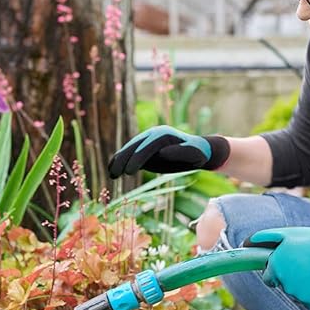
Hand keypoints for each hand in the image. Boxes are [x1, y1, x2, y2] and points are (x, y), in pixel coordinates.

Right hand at [108, 125, 229, 177]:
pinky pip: (130, 155)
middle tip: (114, 175)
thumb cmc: (198, 154)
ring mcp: (147, 142)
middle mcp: (152, 135)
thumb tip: (162, 153)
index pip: (146, 147)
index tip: (129, 172)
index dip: (137, 159)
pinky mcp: (145, 150)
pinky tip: (112, 171)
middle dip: (123, 160)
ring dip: (118, 161)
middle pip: (134, 146)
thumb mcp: (193, 154)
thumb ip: (179, 152)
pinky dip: (120, 162)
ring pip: (129, 150)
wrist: (198, 151)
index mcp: (163, 134)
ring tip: (110, 175)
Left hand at [243, 227, 309, 309]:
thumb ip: (265, 238)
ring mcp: (300, 297)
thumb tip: (245, 243)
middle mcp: (284, 285)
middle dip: (292, 278)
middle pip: (285, 286)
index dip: (277, 272)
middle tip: (308, 266)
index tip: (289, 266)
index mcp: (276, 268)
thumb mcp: (288, 234)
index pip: (268, 278)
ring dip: (306, 287)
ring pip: (299, 295)